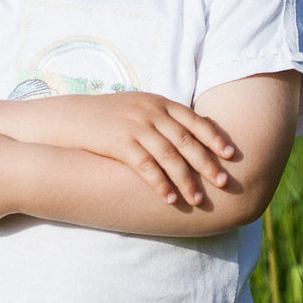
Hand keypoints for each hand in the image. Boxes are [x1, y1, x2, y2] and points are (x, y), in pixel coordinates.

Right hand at [58, 92, 237, 206]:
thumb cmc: (108, 116)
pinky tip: (170, 199)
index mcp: (159, 102)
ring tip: (198, 200)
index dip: (214, 138)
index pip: (194, 120)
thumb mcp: (138, 107)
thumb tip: (188, 134)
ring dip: (186, 180)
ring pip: (169, 156)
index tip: (231, 155)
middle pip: (186, 140)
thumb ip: (162, 117)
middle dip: (207, 163)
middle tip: (224, 182)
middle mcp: (151, 112)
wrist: (71, 117)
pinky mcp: (119, 142)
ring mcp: (136, 126)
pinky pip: (145, 166)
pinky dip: (160, 184)